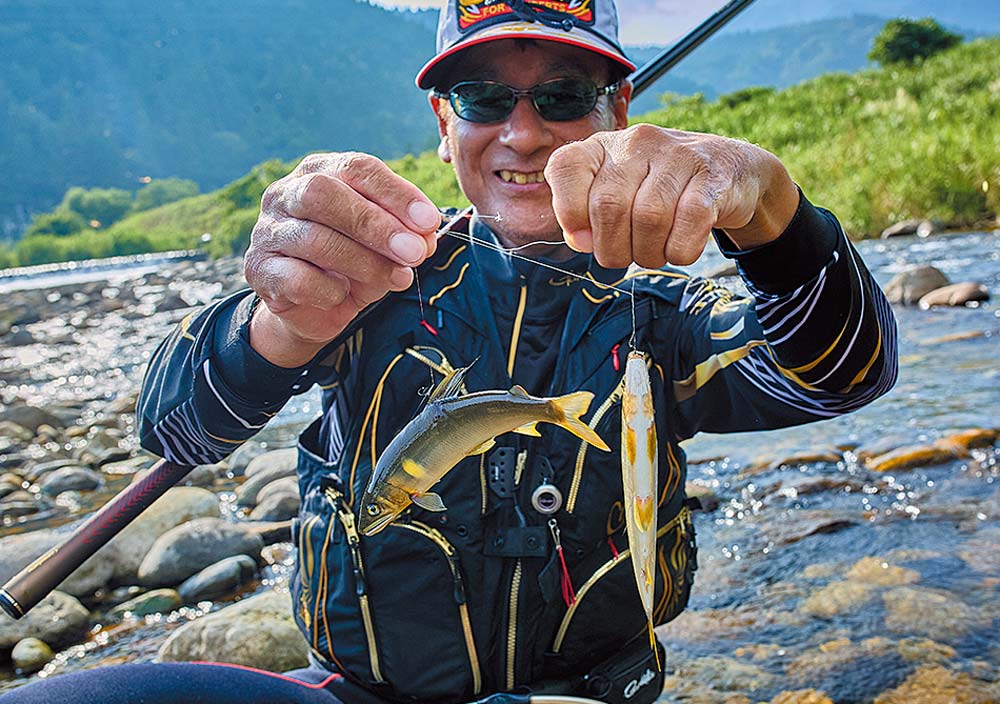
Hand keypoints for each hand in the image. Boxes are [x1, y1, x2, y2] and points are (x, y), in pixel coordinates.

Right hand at [243, 152, 441, 366]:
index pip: (357, 168)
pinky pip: (297, 278)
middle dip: (375, 225)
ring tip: (398, 279)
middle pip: (324, 194)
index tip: (429, 222)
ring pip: (313, 239)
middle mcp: (286, 193)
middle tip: (414, 253)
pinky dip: (329, 289)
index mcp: (321, 171)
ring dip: (364, 262)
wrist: (315, 307)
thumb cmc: (355, 262)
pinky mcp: (258, 270)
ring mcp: (267, 230)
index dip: (396, 193)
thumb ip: (407, 235)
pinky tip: (344, 294)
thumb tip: (426, 237)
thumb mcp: (387, 245)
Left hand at [544, 124, 799, 268]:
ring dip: (648, 254)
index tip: (583, 238)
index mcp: (605, 145)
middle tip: (626, 256)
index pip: (566, 168)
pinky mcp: (711, 179)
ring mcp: (677, 156)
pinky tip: (680, 247)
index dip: (568, 212)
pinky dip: (679, 252)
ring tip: (655, 252)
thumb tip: (579, 240)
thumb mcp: (618, 194)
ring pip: (648, 220)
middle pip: (608, 206)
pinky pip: (685, 230)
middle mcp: (638, 142)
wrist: (732, 171)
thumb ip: (588, 216)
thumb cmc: (660, 190)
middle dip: (613, 248)